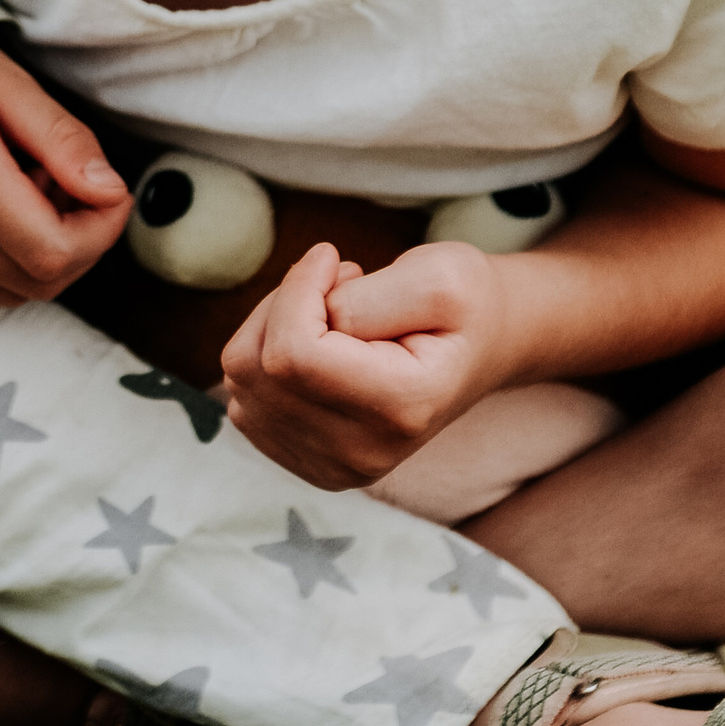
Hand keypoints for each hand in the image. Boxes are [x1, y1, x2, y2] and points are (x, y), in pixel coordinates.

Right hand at [0, 0, 129, 300]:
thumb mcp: (4, 78)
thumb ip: (61, 140)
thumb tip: (110, 193)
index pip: (54, 253)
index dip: (102, 233)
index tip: (111, 192)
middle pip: (34, 284)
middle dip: (78, 245)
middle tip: (74, 184)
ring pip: (3, 291)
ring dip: (38, 253)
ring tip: (30, 186)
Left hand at [217, 239, 522, 490]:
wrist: (483, 347)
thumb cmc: (464, 303)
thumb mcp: (440, 275)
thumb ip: (369, 298)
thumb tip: (311, 322)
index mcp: (401, 408)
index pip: (292, 352)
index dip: (297, 289)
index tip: (332, 257)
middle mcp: (362, 454)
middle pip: (257, 366)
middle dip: (286, 304)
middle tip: (341, 284)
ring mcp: (333, 467)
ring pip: (241, 381)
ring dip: (274, 328)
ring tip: (335, 316)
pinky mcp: (309, 464)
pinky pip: (244, 400)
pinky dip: (267, 359)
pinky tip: (318, 348)